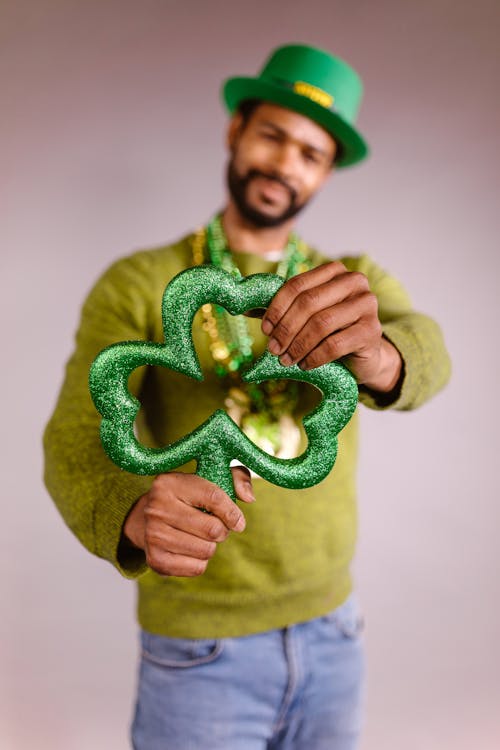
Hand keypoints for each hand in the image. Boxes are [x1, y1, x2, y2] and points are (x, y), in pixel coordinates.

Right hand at [123, 467, 253, 576]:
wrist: (145, 520)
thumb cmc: (186, 497)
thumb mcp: (208, 478)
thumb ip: (236, 478)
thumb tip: (249, 497)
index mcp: (170, 483)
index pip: (214, 497)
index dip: (232, 512)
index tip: (239, 521)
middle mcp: (157, 508)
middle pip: (212, 529)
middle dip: (222, 530)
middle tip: (215, 527)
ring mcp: (153, 535)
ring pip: (206, 550)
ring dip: (210, 546)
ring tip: (200, 536)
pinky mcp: (156, 560)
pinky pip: (197, 568)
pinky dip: (200, 561)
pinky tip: (190, 549)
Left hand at [261, 261, 401, 392]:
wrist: (365, 354)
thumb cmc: (331, 331)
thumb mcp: (306, 316)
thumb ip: (281, 307)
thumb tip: (241, 308)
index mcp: (335, 271)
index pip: (297, 284)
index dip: (276, 307)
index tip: (265, 329)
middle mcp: (354, 282)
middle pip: (308, 303)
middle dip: (285, 328)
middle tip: (273, 349)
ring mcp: (367, 305)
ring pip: (321, 323)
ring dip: (297, 345)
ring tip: (286, 359)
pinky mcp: (371, 331)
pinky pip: (334, 345)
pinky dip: (314, 357)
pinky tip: (305, 365)